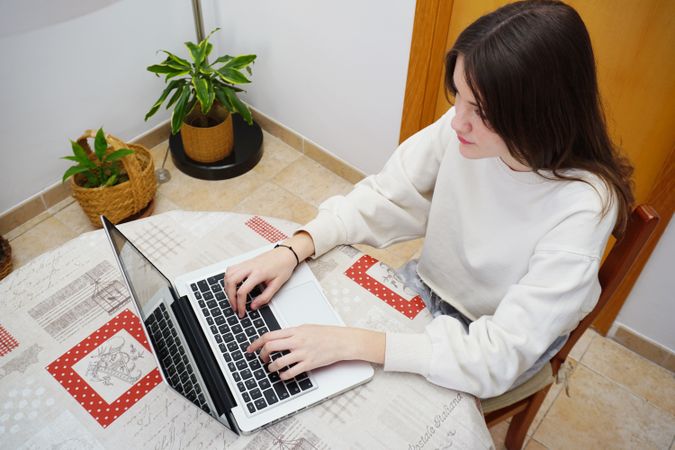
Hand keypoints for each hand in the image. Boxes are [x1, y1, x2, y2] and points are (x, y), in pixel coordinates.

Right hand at [223, 247, 295, 317]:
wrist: (286, 254)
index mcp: (258, 273)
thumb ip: (265, 297)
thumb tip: (254, 306)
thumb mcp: (277, 285)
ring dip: (227, 288)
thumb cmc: (283, 267)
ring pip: (228, 275)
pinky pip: (230, 269)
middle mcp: (249, 267)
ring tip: (232, 298)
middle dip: (230, 297)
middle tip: (235, 307)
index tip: (241, 311)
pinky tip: (232, 285)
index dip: (240, 304)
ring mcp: (246, 263)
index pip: (242, 291)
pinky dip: (228, 278)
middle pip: (231, 282)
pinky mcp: (245, 262)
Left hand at [247, 325, 385, 379]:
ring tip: (272, 368)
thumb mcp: (306, 327)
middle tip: (262, 359)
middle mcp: (297, 341)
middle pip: (270, 347)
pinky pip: (291, 372)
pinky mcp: (309, 364)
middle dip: (262, 355)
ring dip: (271, 367)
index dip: (256, 343)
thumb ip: (292, 333)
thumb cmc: (326, 334)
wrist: (342, 341)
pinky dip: (283, 376)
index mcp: (295, 330)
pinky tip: (283, 375)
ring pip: (278, 362)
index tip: (251, 348)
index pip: (269, 335)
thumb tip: (278, 338)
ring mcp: (303, 353)